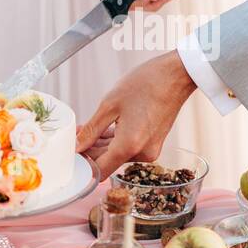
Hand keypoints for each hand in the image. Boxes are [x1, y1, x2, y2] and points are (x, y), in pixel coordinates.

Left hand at [77, 52, 196, 177]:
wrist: (176, 75)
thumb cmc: (146, 84)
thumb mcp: (110, 105)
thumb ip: (91, 130)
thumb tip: (77, 146)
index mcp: (129, 146)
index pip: (99, 171)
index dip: (82, 165)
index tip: (71, 154)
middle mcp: (142, 153)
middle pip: (108, 162)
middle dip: (89, 150)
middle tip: (76, 134)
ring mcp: (150, 149)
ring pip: (117, 154)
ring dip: (101, 144)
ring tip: (86, 127)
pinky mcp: (153, 143)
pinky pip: (129, 147)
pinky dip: (115, 140)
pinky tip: (103, 128)